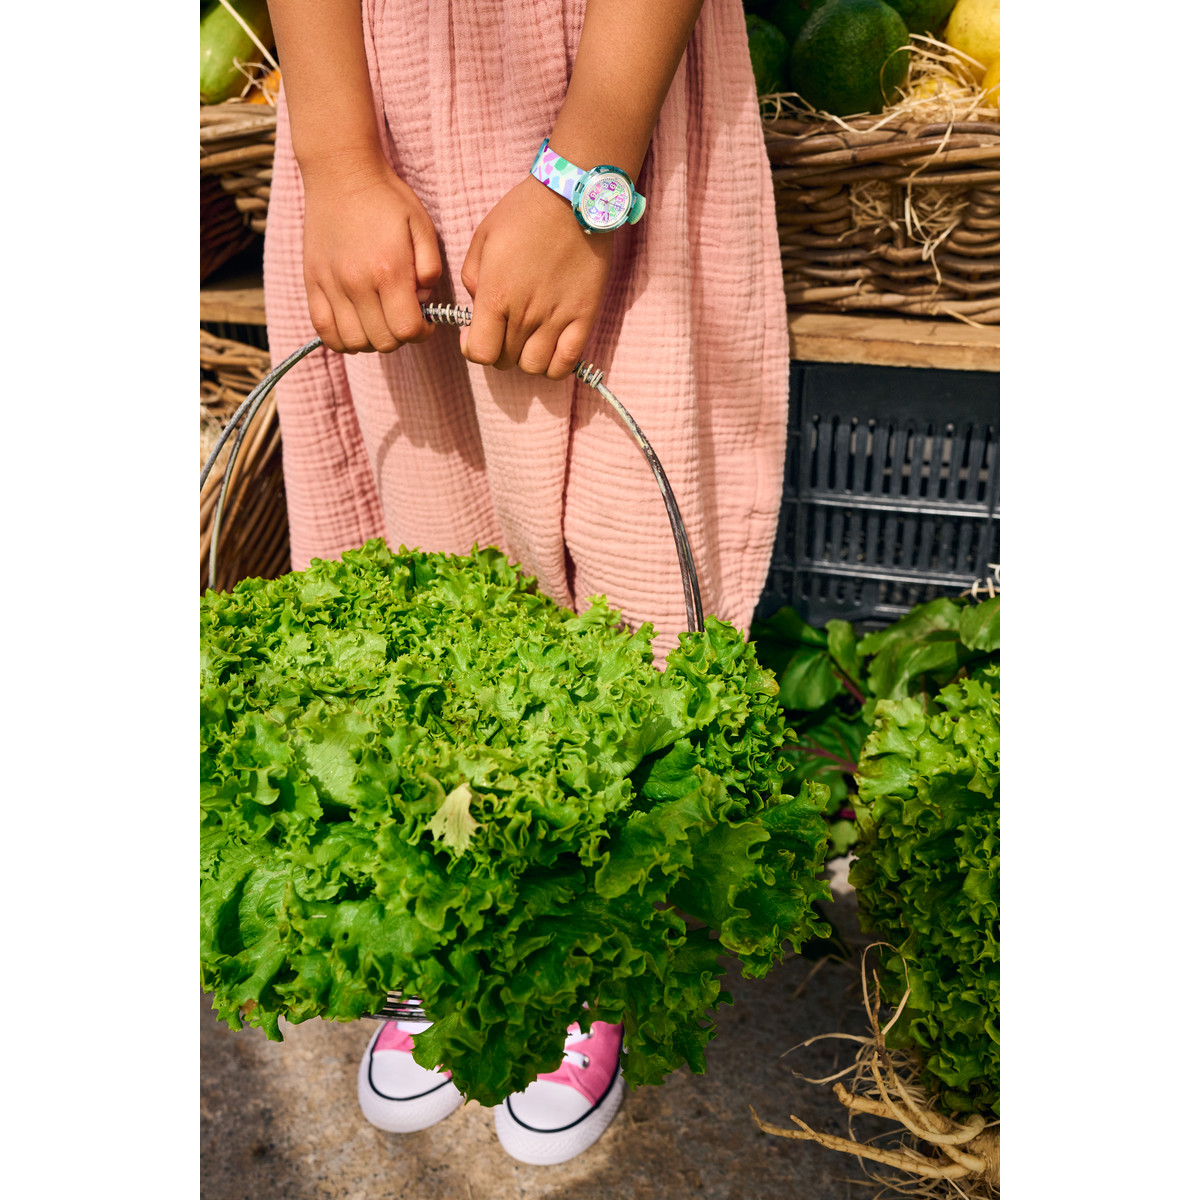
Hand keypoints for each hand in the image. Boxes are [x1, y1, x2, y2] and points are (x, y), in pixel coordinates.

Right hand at [301, 153, 442, 353]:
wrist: (342, 172)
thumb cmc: (387, 199)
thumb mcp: (423, 227)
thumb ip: (431, 268)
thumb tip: (423, 301)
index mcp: (388, 270)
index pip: (407, 330)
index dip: (422, 332)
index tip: (424, 321)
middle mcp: (357, 282)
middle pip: (382, 341)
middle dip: (399, 336)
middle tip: (402, 316)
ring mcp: (330, 284)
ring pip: (353, 342)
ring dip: (371, 340)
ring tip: (379, 320)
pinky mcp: (312, 282)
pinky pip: (324, 331)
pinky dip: (341, 338)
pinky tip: (355, 324)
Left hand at [459, 175, 612, 379]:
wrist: (573, 198)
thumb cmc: (523, 213)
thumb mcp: (482, 238)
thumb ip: (472, 278)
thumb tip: (478, 308)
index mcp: (495, 295)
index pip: (479, 353)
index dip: (473, 349)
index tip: (474, 335)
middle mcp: (525, 314)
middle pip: (505, 361)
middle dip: (499, 350)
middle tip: (503, 330)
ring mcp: (557, 318)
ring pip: (533, 367)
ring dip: (526, 358)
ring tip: (527, 339)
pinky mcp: (584, 317)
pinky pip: (566, 363)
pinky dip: (555, 365)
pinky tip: (551, 348)